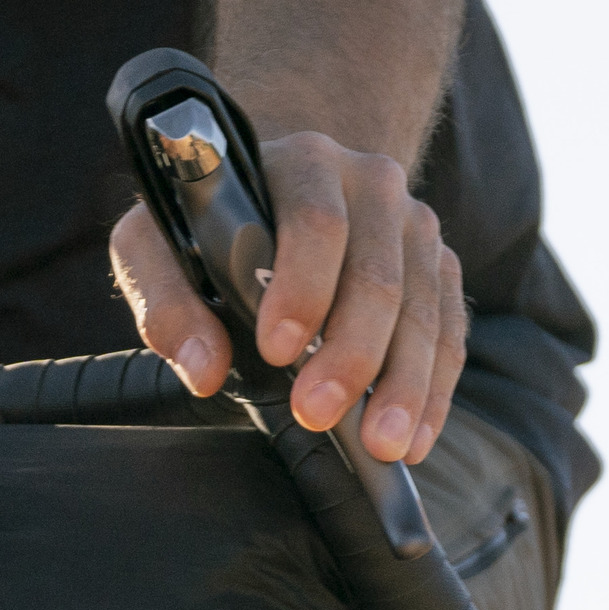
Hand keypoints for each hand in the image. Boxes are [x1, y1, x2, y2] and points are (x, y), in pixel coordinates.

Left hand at [110, 129, 468, 464]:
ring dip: (405, 385)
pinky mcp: (439, 267)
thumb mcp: (159, 245)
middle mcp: (371, 183)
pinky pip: (450, 332)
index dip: (302, 288)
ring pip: (423, 310)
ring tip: (383, 445)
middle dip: (352, 355)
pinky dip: (435, 390)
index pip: (316, 222)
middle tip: (319, 416)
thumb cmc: (209, 225)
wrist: (275, 191)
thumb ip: (166, 301)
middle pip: (378, 275)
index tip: (277, 352)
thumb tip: (203, 369)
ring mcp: (415, 225)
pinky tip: (416, 438)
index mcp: (303, 164)